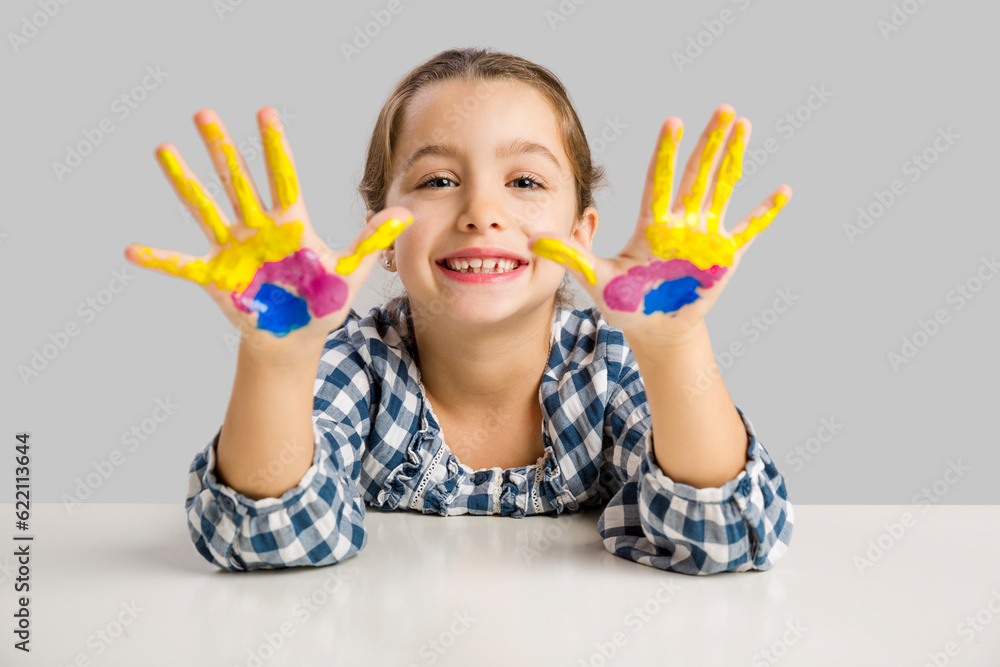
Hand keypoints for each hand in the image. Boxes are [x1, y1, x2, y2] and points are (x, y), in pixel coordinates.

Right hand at [124, 106, 411, 351]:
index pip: (282, 177)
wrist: (296, 338)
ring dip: (185, 181)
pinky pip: (182, 267)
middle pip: (238, 182)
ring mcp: (234, 251)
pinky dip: (159, 260)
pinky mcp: (216, 278)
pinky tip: (131, 250)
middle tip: (205, 113)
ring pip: (207, 208)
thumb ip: (370, 243)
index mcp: (290, 225)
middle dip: (223, 149)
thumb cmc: (322, 302)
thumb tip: (403, 215)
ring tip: (165, 149)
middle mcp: (258, 230)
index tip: (265, 111)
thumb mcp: (349, 273)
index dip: (273, 146)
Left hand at [529, 104, 791, 344]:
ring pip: (722, 190)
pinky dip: (765, 213)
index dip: (667, 153)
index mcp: (652, 225)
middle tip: (723, 108)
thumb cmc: (626, 302)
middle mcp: (680, 223)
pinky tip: (783, 190)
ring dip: (734, 159)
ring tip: (744, 126)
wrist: (655, 329)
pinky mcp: (725, 257)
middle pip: (697, 175)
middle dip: (710, 142)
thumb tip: (532, 240)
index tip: (673, 122)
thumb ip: (571, 255)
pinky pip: (749, 230)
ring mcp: (705, 237)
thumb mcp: (595, 279)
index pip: (660, 180)